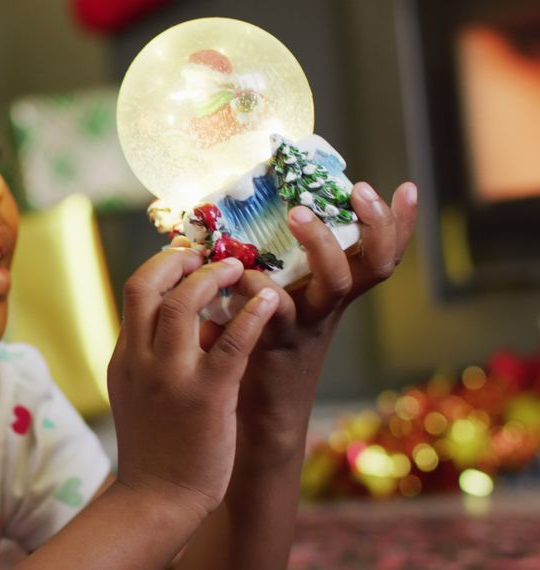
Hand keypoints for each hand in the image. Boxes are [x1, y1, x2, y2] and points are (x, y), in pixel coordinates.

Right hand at [108, 249, 279, 519]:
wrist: (156, 498)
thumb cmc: (154, 448)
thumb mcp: (134, 392)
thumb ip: (146, 355)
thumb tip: (171, 319)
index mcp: (124, 357)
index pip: (135, 291)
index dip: (163, 265)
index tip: (187, 256)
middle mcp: (140, 360)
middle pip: (147, 286)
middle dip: (178, 260)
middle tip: (209, 255)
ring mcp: (171, 376)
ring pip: (183, 305)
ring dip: (213, 277)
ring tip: (238, 268)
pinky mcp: (206, 396)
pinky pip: (231, 343)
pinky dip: (251, 314)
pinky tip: (269, 300)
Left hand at [205, 181, 418, 435]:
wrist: (254, 415)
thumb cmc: (258, 345)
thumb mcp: (273, 300)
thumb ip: (266, 265)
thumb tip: (236, 214)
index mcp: (334, 292)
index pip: (379, 254)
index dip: (398, 224)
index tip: (407, 187)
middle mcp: (330, 305)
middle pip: (373, 264)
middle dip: (374, 225)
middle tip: (359, 191)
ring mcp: (309, 324)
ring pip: (335, 283)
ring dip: (321, 246)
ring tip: (298, 214)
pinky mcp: (278, 343)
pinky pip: (277, 313)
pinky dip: (259, 290)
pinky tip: (245, 273)